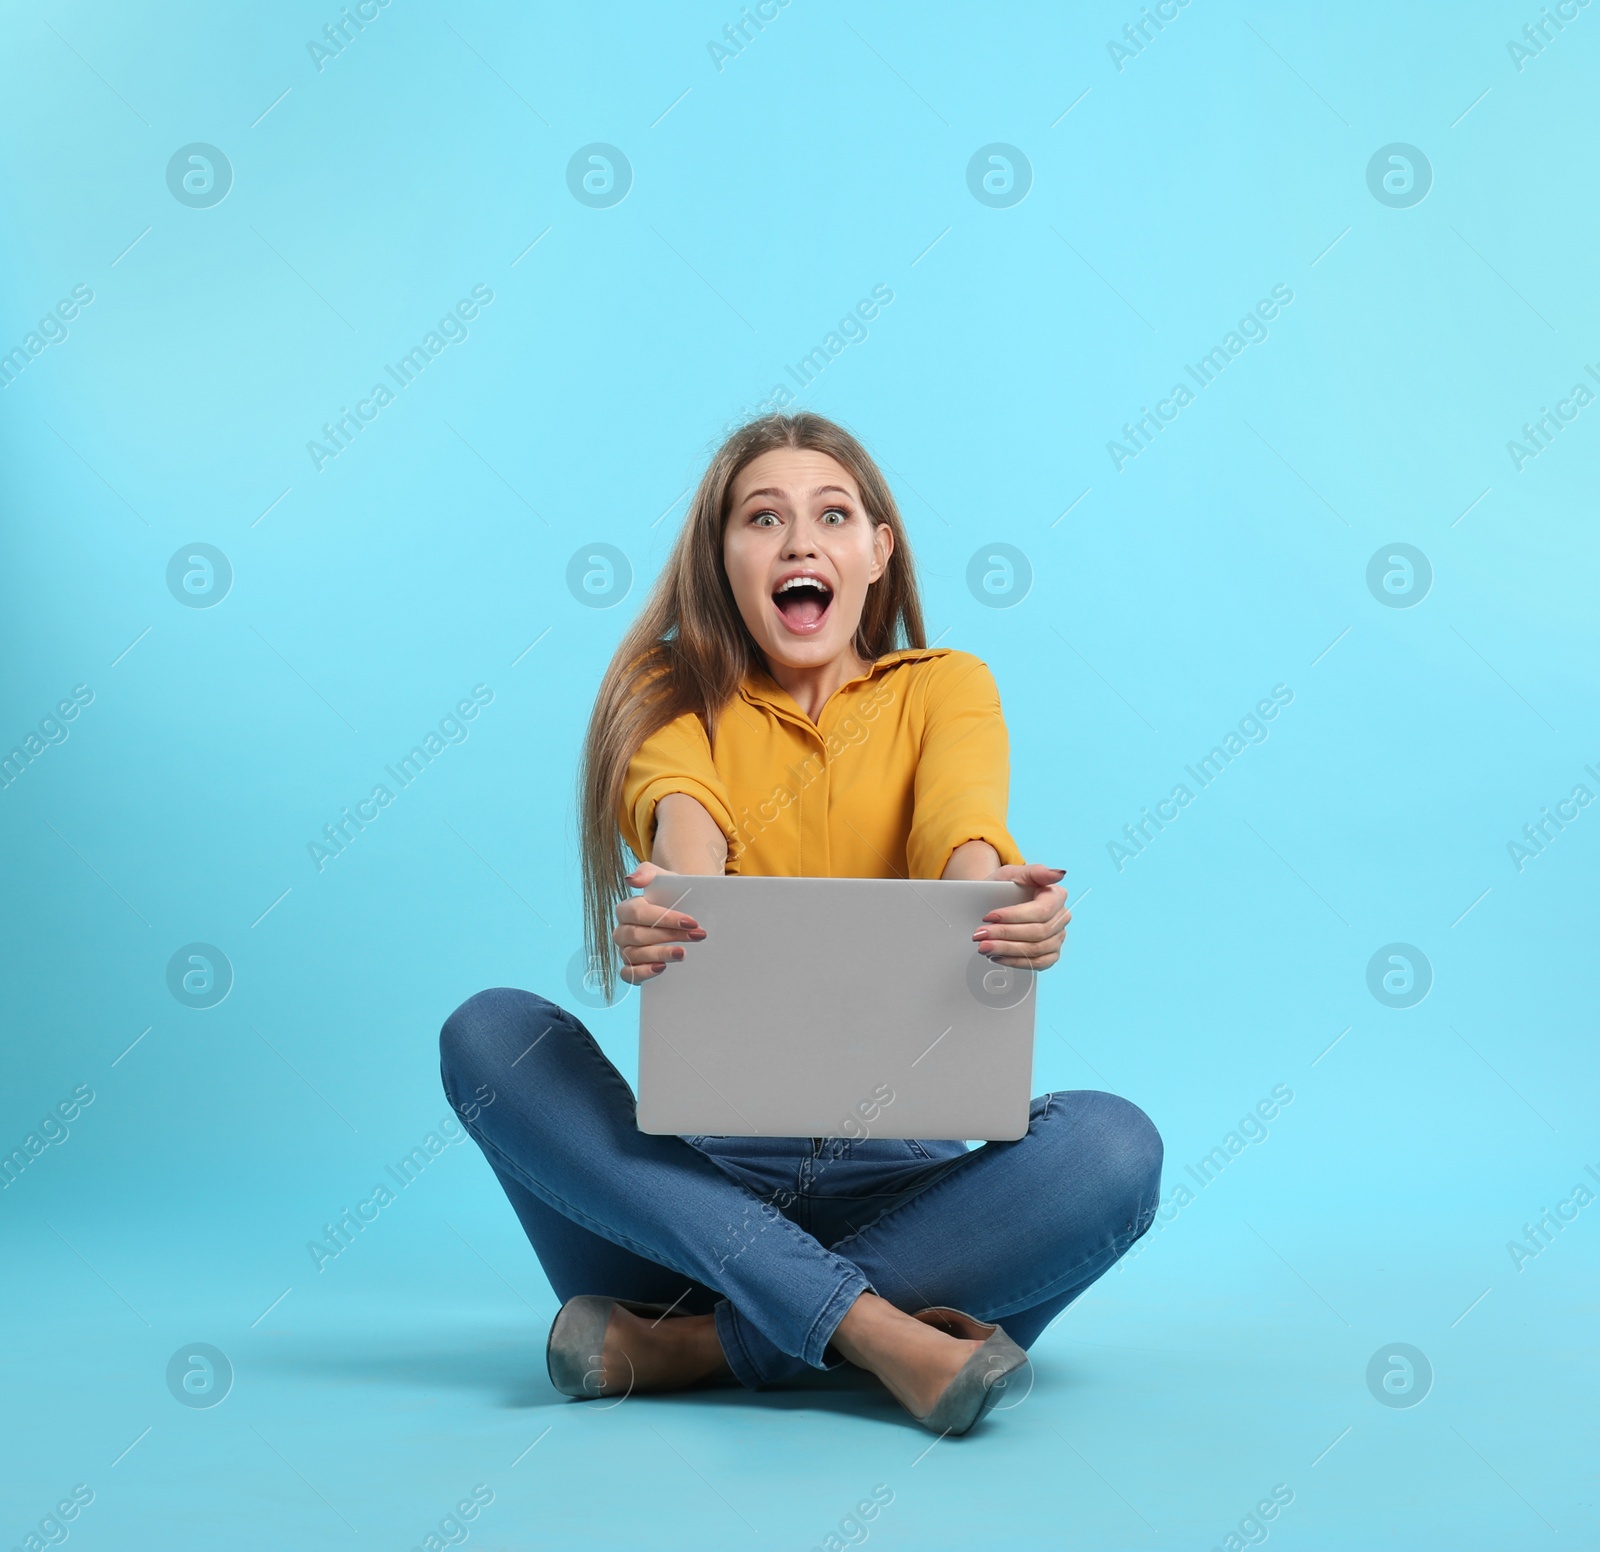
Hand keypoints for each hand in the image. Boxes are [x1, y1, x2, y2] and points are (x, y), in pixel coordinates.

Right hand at [613, 862, 706, 983]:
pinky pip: (628, 974)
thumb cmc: (673, 897)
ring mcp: (625, 951)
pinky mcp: (632, 968)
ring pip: (634, 955)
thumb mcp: (666, 879)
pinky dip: (643, 972)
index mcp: (627, 909)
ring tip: (683, 953)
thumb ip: (648, 873)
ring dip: (660, 954)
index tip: (690, 921)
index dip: (664, 917)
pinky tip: (662, 968)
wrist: (685, 914)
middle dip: (668, 936)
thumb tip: (631, 880)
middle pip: (638, 935)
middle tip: (696, 936)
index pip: (638, 912)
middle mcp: (622, 931)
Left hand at [973, 863, 1069, 970]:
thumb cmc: (1004, 887)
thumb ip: (1035, 871)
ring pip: (1035, 949)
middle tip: (980, 935)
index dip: (1014, 916)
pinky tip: (996, 957)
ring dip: (1006, 949)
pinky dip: (1015, 962)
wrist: (995, 903)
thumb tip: (1059, 874)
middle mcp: (1061, 918)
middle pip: (1037, 932)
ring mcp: (1058, 938)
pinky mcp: (1051, 955)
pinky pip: (1038, 964)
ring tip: (983, 947)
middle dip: (1005, 934)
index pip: (1040, 911)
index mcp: (1056, 896)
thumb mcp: (1012, 873)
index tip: (989, 917)